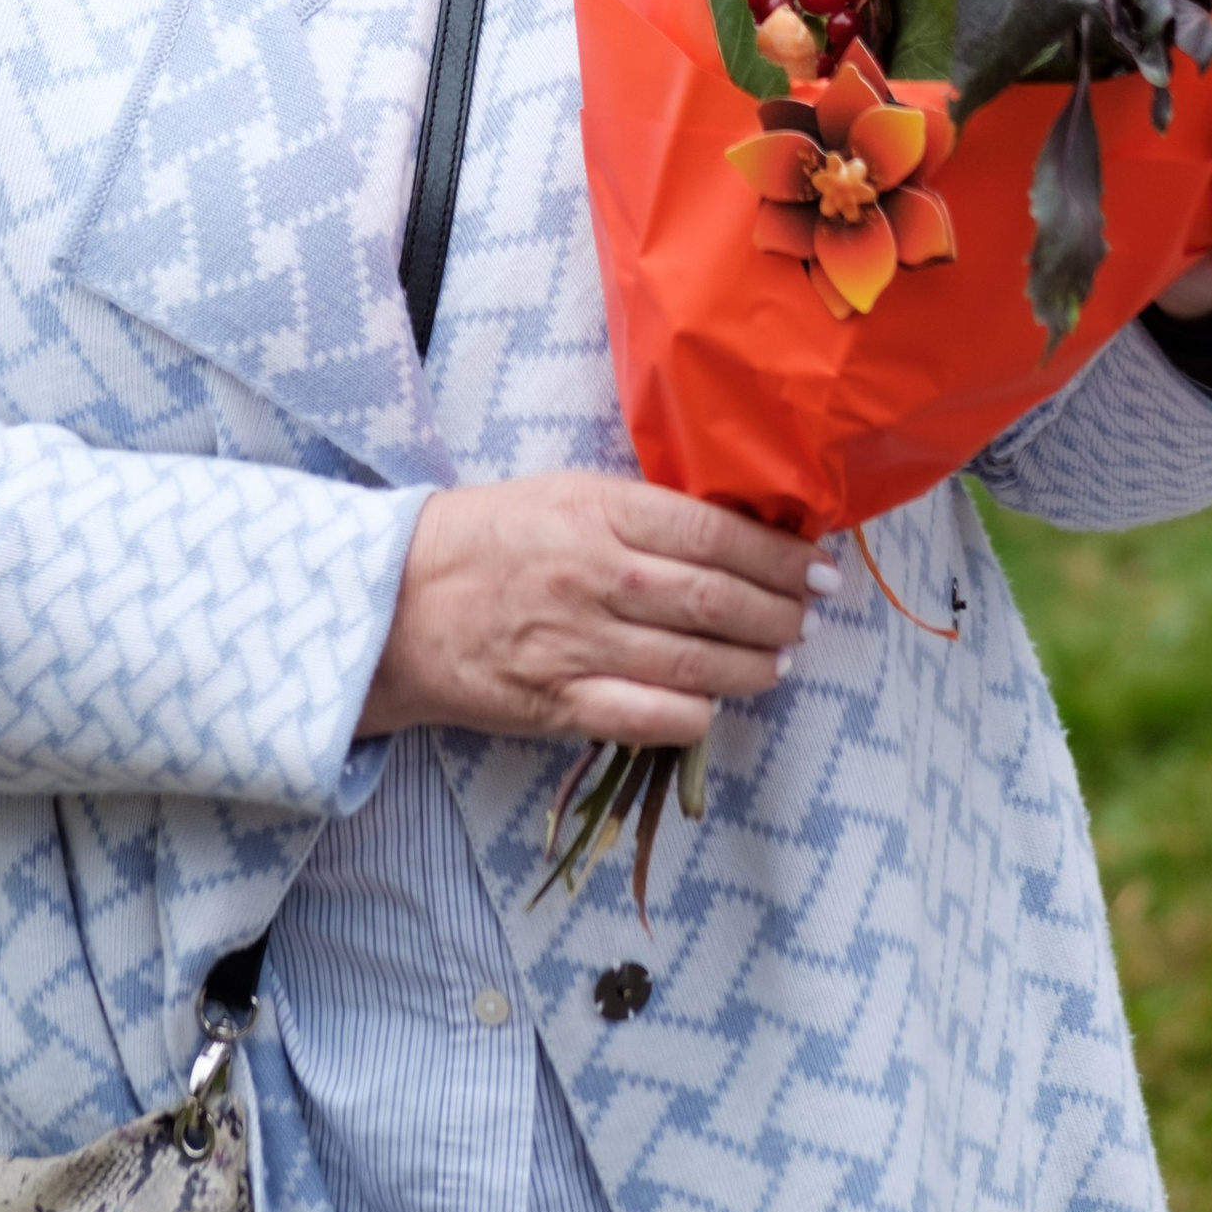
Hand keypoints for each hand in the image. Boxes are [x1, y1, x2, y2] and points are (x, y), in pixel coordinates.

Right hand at [359, 472, 820, 750]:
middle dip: (780, 613)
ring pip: (696, 664)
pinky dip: (696, 715)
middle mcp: (596, 575)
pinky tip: (716, 704)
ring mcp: (579, 644)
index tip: (816, 567)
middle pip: (717, 600)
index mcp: (599, 510)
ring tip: (779, 660)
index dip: (778, 556)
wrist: (396, 601)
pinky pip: (650, 719)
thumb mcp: (565, 493)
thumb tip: (731, 534)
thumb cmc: (489, 537)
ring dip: (754, 666)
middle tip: (809, 616)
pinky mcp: (559, 703)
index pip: (714, 533)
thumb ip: (641, 512)